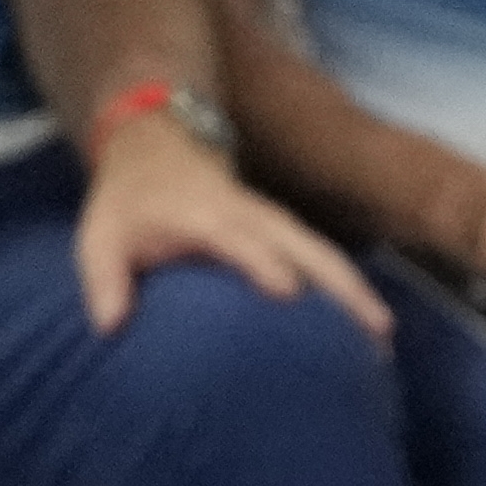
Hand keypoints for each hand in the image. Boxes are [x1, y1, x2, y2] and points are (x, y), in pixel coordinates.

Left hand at [74, 114, 391, 339]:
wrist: (160, 145)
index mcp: (211, 218)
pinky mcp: (290, 233)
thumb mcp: (101, 235)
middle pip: (312, 250)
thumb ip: (104, 279)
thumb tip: (110, 327)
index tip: (290, 294)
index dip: (264, 263)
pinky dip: (351, 290)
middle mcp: (257, 219)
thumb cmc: (131, 201)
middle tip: (375, 333)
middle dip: (345, 288)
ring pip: (330, 256)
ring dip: (360, 293)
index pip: (243, 241)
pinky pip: (327, 260)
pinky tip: (370, 326)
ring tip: (385, 340)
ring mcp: (280, 224)